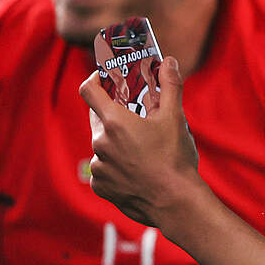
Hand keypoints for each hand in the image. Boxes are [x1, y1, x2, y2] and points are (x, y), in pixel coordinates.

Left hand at [79, 56, 202, 227]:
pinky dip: (115, 165)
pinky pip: (103, 169)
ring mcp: (98, 167)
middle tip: (135, 116)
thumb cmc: (174, 159)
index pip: (89, 91)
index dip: (94, 80)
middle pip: (98, 118)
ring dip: (116, 142)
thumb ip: (169, 86)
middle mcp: (100, 143)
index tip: (104, 78)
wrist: (175, 202)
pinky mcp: (100, 186)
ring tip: (142, 149)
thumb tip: (168, 62)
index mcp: (115, 122)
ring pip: (102, 145)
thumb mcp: (175, 118)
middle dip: (114, 114)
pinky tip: (136, 170)